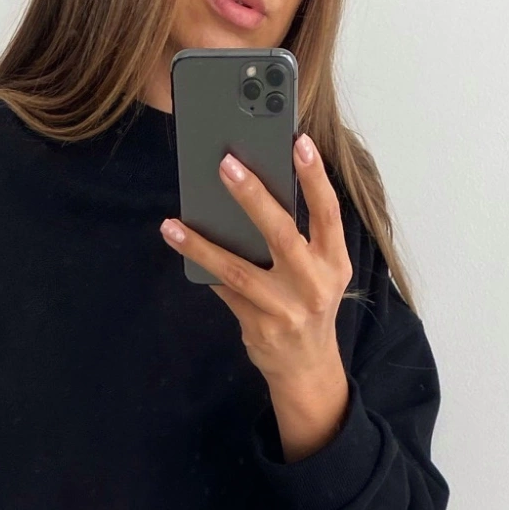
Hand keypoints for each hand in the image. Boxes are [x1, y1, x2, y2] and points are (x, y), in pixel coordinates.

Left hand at [160, 134, 353, 462]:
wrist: (306, 368)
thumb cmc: (308, 306)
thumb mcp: (320, 272)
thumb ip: (300, 238)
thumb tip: (254, 192)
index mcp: (334, 262)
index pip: (328, 212)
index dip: (315, 176)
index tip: (298, 141)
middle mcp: (313, 285)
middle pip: (281, 234)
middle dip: (253, 196)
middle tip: (226, 164)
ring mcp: (285, 309)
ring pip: (239, 270)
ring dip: (202, 245)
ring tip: (173, 225)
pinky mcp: (259, 327)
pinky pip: (225, 292)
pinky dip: (204, 269)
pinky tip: (183, 246)